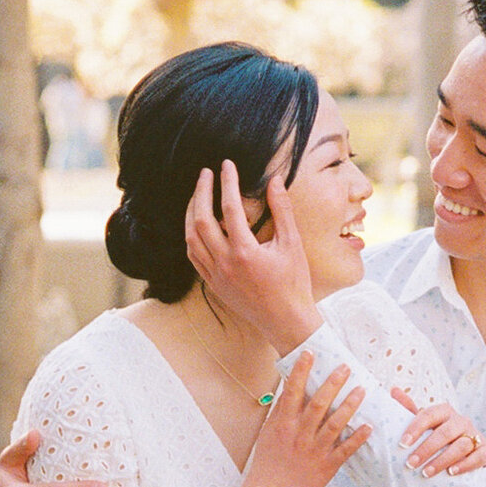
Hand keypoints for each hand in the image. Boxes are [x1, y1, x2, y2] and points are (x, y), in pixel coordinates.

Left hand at [184, 160, 320, 351]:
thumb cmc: (294, 283)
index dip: (227, 182)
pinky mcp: (213, 284)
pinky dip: (192, 236)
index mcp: (245, 252)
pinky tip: (198, 224)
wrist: (286, 321)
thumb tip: (275, 181)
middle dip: (201, 192)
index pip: (230, 208)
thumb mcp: (292, 244)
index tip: (227, 165)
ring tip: (198, 194)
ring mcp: (215, 275)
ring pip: (191, 238)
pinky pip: (194, 255)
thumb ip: (282, 210)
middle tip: (205, 173)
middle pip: (201, 220)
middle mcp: (225, 263)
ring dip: (191, 213)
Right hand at [240, 353, 371, 486]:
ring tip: (362, 390)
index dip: (301, 372)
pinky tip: (369, 426)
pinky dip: (357, 438)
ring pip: (335, 424)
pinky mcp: (327, 467)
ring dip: (349, 406)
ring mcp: (315, 450)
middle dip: (333, 384)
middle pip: (319, 404)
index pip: (293, 393)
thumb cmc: (268, 462)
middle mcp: (300, 435)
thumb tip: (289, 387)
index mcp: (284, 425)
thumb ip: (281, 410)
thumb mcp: (269, 432)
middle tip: (346, 367)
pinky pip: (345, 450)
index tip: (310, 353)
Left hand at [390, 387, 485, 474]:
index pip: (429, 415)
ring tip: (426, 473)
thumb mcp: (427, 426)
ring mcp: (476, 436)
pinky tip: (451, 473)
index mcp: (445, 412)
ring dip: (442, 460)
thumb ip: (410, 410)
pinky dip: (465, 465)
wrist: (472, 453)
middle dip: (426, 449)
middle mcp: (461, 421)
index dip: (416, 428)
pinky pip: (478, 456)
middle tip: (410, 464)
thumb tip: (393, 390)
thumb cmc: (443, 439)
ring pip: (461, 446)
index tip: (402, 444)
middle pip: (445, 432)